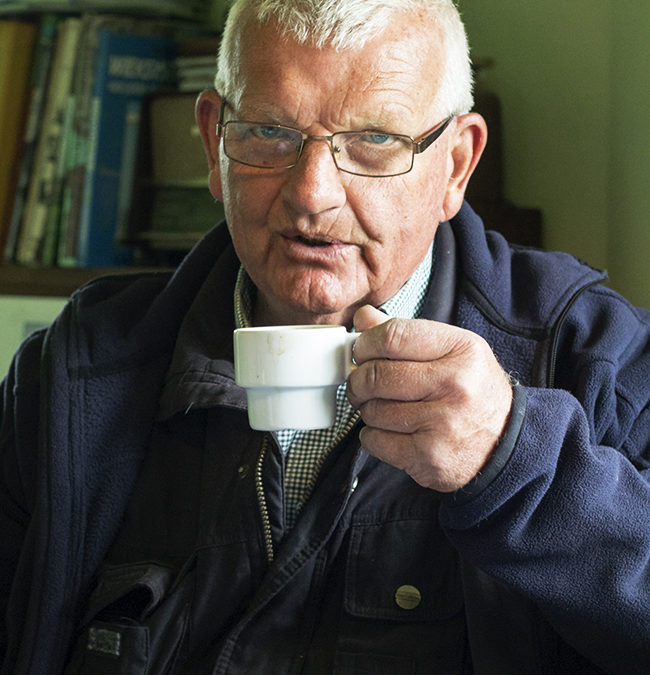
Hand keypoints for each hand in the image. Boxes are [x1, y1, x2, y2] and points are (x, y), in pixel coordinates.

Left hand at [347, 305, 513, 491]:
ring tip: (383, 408)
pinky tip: (390, 431)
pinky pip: (374, 440)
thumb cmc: (472, 392)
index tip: (362, 351)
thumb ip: (405, 334)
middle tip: (361, 383)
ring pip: (372, 410)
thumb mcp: (452, 352)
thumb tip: (363, 318)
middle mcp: (454, 385)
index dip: (366, 343)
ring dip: (367, 409)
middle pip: (376, 375)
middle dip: (358, 380)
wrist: (506, 444)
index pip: (393, 336)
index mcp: (461, 350)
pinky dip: (372, 436)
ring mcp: (442, 423)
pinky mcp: (428, 456)